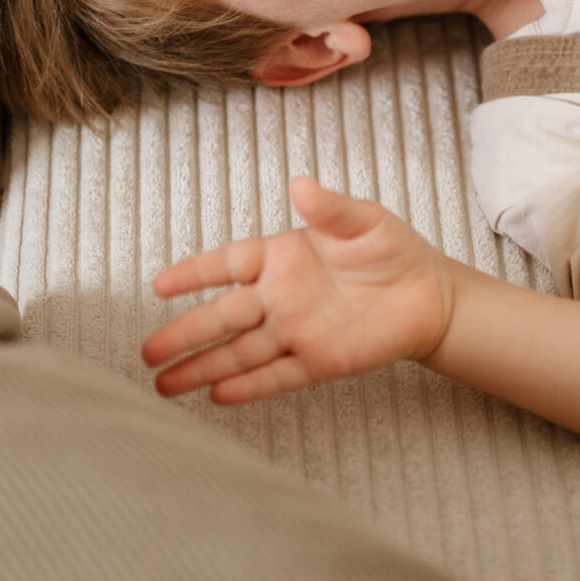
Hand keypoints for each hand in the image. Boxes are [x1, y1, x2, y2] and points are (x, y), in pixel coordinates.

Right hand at [141, 177, 455, 404]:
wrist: (431, 296)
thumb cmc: (393, 250)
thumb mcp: (363, 220)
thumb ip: (329, 208)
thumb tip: (301, 184)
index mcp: (283, 255)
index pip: (228, 263)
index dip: (194, 273)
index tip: (159, 285)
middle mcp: (281, 296)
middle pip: (223, 316)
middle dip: (185, 333)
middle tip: (148, 351)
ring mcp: (297, 331)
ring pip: (240, 352)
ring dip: (204, 368)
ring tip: (164, 385)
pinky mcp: (319, 361)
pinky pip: (277, 375)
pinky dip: (249, 386)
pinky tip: (217, 396)